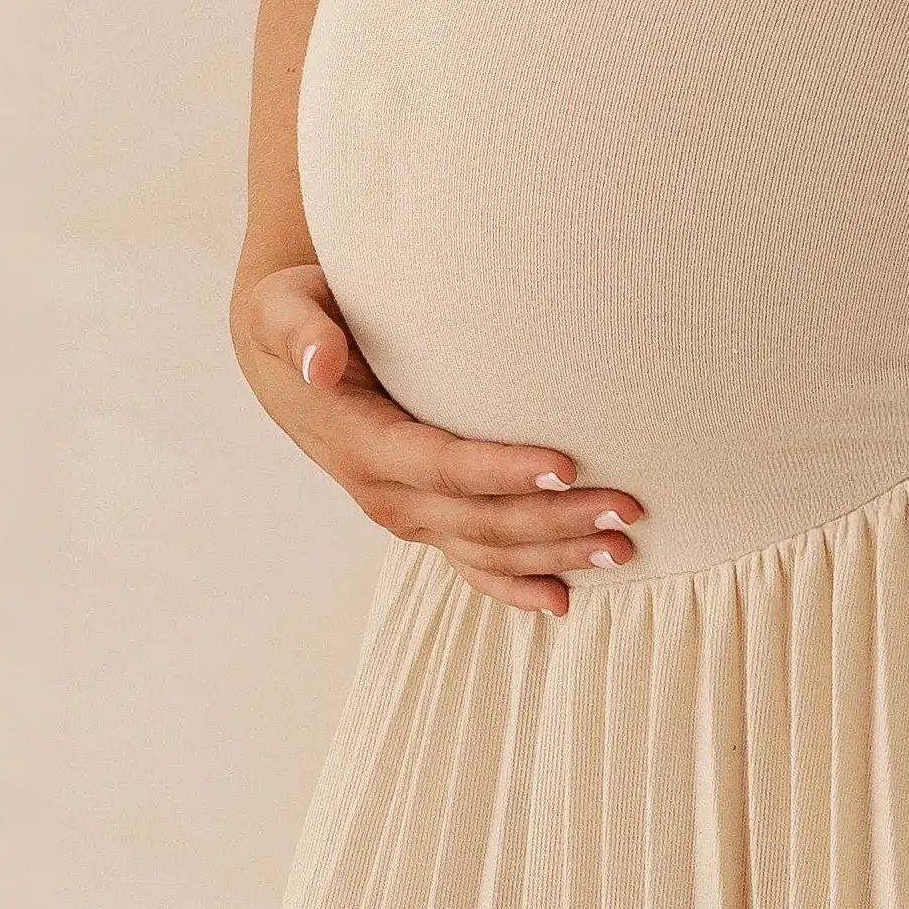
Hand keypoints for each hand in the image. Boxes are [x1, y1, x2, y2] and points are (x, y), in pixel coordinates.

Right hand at [236, 255, 638, 618]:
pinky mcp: (422, 521)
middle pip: (479, 520)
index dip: (502, 471)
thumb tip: (320, 360)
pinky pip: (470, 565)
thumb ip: (300, 330)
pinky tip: (562, 600)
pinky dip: (515, 587)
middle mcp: (383, 492)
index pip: (440, 465)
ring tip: (622, 549)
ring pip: (486, 551)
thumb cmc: (295, 318)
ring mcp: (406, 514)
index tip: (567, 464)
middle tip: (626, 507)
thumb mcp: (282, 308)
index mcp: (358, 442)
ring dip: (555, 556)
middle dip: (555, 519)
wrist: (287, 361)